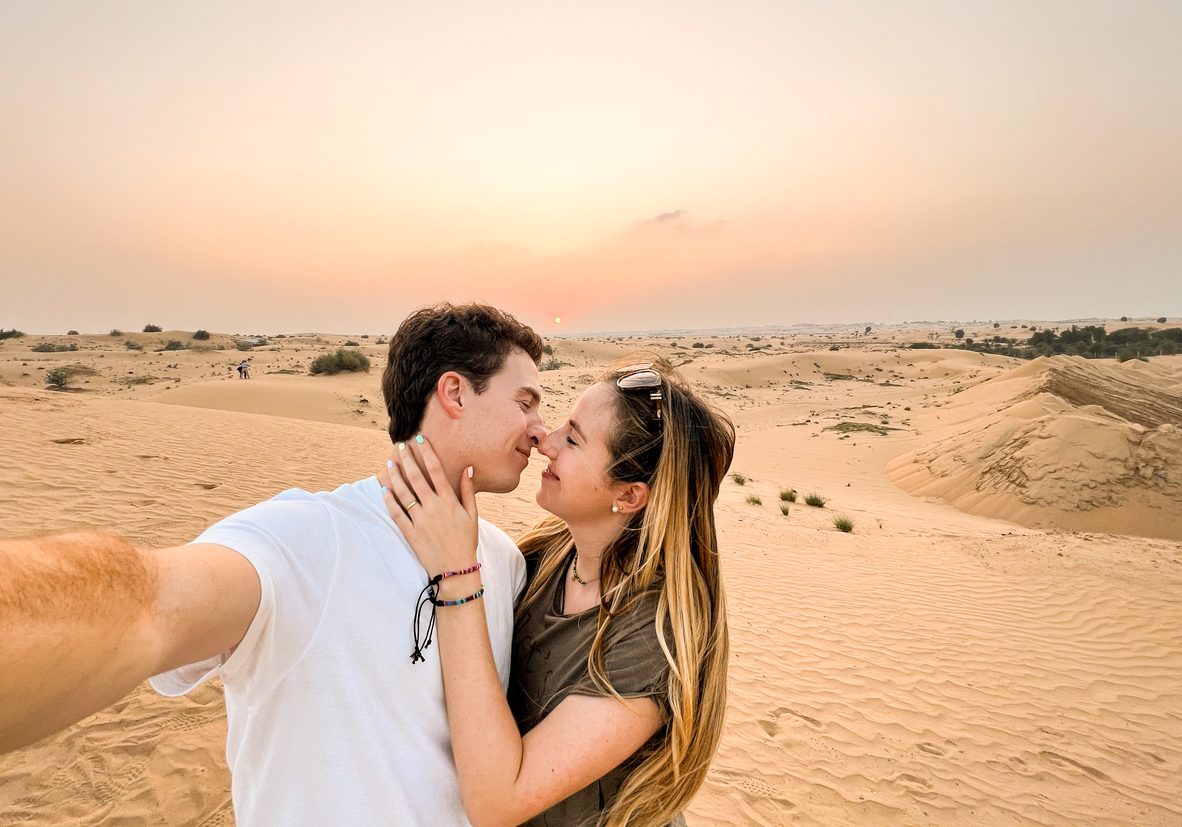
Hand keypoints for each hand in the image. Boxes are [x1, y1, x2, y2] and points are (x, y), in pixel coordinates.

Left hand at [378, 436, 478, 577]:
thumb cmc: (466, 540)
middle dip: (407, 459)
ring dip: (395, 476)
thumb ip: (468, 490)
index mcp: (449, 501)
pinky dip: (389, 500)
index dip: (427, 452)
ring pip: (403, 493)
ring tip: (389, 464)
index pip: (436, 470)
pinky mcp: (410, 532)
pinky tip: (384, 489)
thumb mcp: (472, 514)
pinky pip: (396, 513)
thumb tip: (468, 468)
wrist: (456, 569)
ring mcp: (420, 520)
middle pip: (416, 477)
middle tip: (400, 446)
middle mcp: (433, 507)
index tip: (420, 439)